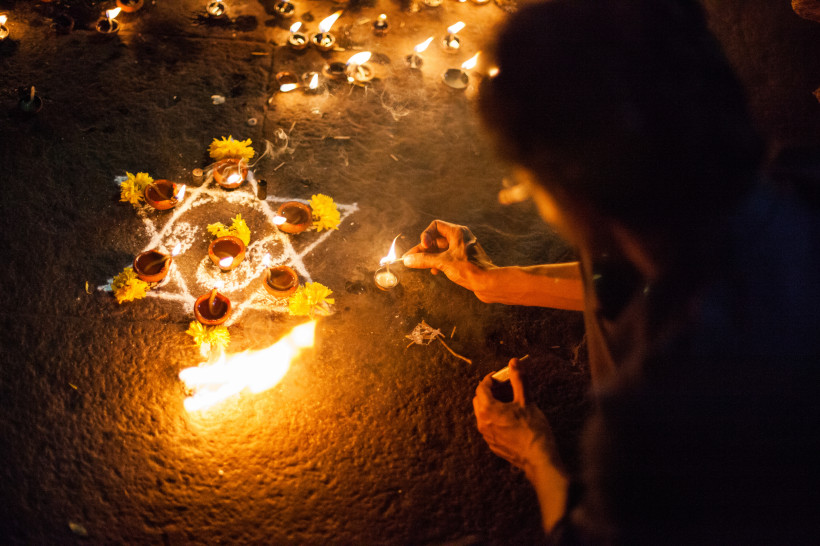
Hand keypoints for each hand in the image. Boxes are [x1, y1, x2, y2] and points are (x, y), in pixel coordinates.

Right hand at [402, 220, 493, 293]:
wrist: (488, 282)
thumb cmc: (469, 269)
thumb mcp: (443, 262)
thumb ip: (424, 260)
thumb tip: (408, 260)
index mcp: (457, 232)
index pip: (436, 226)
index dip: (426, 235)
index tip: (423, 247)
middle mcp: (460, 238)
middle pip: (436, 239)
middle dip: (423, 249)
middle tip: (410, 259)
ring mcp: (462, 249)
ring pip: (440, 249)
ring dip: (429, 257)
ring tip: (418, 265)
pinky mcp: (463, 259)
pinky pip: (446, 257)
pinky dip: (438, 262)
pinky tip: (434, 271)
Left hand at [473, 359, 561, 476]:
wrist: (539, 459)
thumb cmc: (532, 429)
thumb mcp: (526, 400)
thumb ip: (518, 379)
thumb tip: (514, 362)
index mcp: (487, 410)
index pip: (482, 387)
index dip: (491, 379)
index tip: (502, 376)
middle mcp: (482, 423)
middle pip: (480, 400)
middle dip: (491, 391)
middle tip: (507, 387)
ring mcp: (487, 436)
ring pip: (484, 414)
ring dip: (493, 405)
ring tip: (511, 402)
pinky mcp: (494, 445)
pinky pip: (489, 426)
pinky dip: (496, 418)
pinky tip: (512, 418)